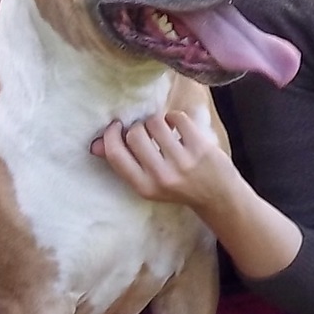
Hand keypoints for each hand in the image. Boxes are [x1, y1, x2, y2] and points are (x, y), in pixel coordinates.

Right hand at [94, 109, 234, 213]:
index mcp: (144, 187)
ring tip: (162, 129)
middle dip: (137, 127)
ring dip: (156, 121)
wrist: (218, 196)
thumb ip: (123, 164)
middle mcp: (162, 176)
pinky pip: (176, 117)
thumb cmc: (178, 187)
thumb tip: (95, 145)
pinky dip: (174, 118)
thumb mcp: (148, 183)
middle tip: (146, 132)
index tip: (117, 127)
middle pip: (134, 134)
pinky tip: (178, 128)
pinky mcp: (200, 147)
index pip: (116, 154)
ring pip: (155, 123)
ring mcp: (183, 161)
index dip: (111, 135)